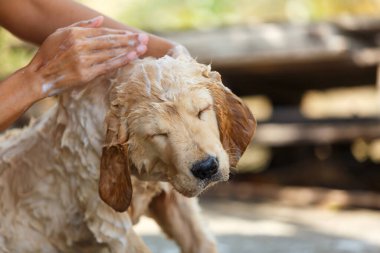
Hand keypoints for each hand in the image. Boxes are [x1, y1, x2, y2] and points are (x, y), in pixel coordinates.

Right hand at [27, 16, 148, 97]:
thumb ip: (81, 26)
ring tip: (143, 48)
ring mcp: (83, 60)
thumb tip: (100, 19)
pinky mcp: (85, 74)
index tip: (133, 35)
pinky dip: (121, 61)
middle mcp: (80, 45)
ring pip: (111, 53)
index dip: (120, 34)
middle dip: (129, 40)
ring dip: (129, 50)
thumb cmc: (49, 55)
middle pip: (110, 41)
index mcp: (75, 34)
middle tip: (144, 39)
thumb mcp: (60, 34)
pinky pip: (107, 66)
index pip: (103, 33)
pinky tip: (132, 58)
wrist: (39, 77)